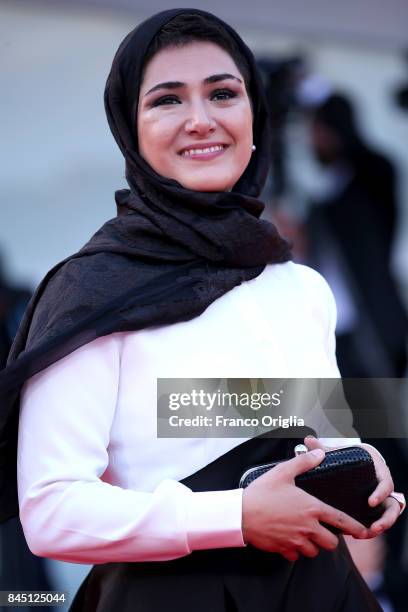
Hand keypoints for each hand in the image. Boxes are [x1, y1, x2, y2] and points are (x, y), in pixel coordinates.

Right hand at [242, 448, 367, 561]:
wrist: (240, 514)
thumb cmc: (262, 492)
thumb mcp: (282, 472)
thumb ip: (303, 462)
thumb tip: (319, 453)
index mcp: (311, 508)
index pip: (341, 521)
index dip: (355, 527)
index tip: (362, 531)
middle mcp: (307, 527)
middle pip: (331, 543)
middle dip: (329, 538)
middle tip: (321, 530)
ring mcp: (295, 541)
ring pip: (314, 551)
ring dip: (312, 545)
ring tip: (304, 534)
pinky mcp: (283, 549)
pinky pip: (296, 556)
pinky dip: (295, 551)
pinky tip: (288, 540)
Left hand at [304, 437, 400, 537]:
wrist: (354, 462)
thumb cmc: (348, 457)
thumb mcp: (339, 452)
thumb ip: (324, 447)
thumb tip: (309, 439)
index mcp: (377, 470)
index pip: (386, 483)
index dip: (380, 493)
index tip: (370, 502)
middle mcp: (382, 485)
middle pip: (392, 505)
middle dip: (385, 518)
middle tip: (374, 527)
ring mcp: (380, 499)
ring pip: (388, 515)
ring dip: (381, 526)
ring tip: (367, 534)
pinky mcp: (375, 509)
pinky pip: (379, 520)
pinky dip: (372, 528)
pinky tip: (359, 534)